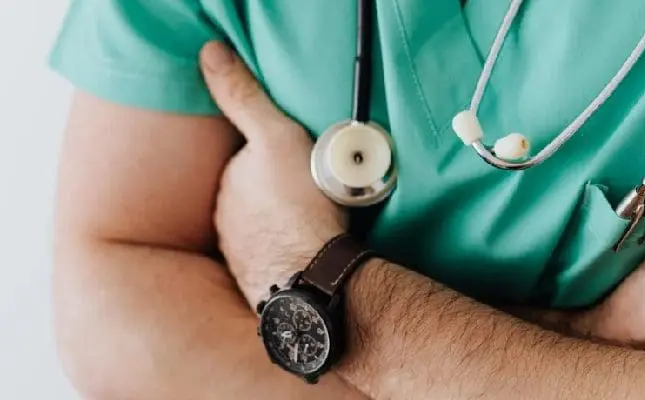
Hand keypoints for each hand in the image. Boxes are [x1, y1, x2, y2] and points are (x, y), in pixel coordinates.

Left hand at [200, 42, 346, 308]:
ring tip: (314, 222)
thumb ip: (243, 97)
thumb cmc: (299, 205)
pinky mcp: (259, 280)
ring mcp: (241, 253)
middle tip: (312, 190)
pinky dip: (287, 251)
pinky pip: (274, 257)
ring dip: (281, 222)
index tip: (299, 161)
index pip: (246, 161)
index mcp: (228, 184)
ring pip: (262, 227)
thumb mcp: (275, 137)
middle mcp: (226, 220)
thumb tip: (209, 54)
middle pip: (253, 195)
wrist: (313, 276)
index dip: (273, 157)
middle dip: (275, 191)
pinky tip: (307, 251)